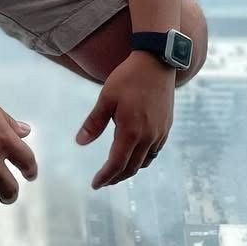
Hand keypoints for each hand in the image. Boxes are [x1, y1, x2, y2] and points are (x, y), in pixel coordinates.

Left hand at [75, 51, 175, 188]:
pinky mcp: (166, 127)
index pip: (117, 164)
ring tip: (117, 170)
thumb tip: (80, 142)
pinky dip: (143, 159)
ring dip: (130, 169)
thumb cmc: (128, 78)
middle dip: (116, 177)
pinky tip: (135, 154)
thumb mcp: (106, 97)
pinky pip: (154, 151)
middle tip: (104, 181)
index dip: (105, 177)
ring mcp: (160, 133)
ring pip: (145, 162)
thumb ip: (94, 122)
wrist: (157, 62)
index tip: (95, 184)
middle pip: (131, 168)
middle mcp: (148, 137)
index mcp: (131, 131)